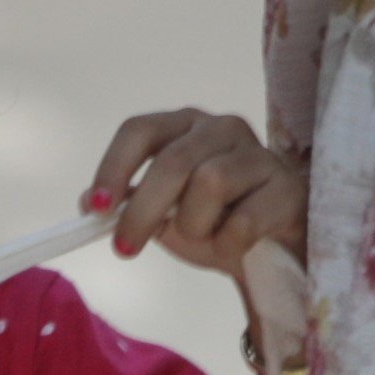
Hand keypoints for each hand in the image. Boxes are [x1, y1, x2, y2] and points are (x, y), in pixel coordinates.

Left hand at [84, 108, 306, 279]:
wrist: (270, 247)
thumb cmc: (212, 220)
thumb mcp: (162, 213)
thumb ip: (127, 202)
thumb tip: (88, 201)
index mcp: (184, 125)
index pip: (140, 130)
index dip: (114, 166)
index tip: (98, 208)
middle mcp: (221, 127)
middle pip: (172, 161)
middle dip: (142, 211)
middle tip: (125, 248)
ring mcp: (258, 154)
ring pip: (209, 184)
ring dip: (194, 225)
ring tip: (204, 236)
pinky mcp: (287, 187)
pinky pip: (244, 220)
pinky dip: (227, 244)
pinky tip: (234, 246)